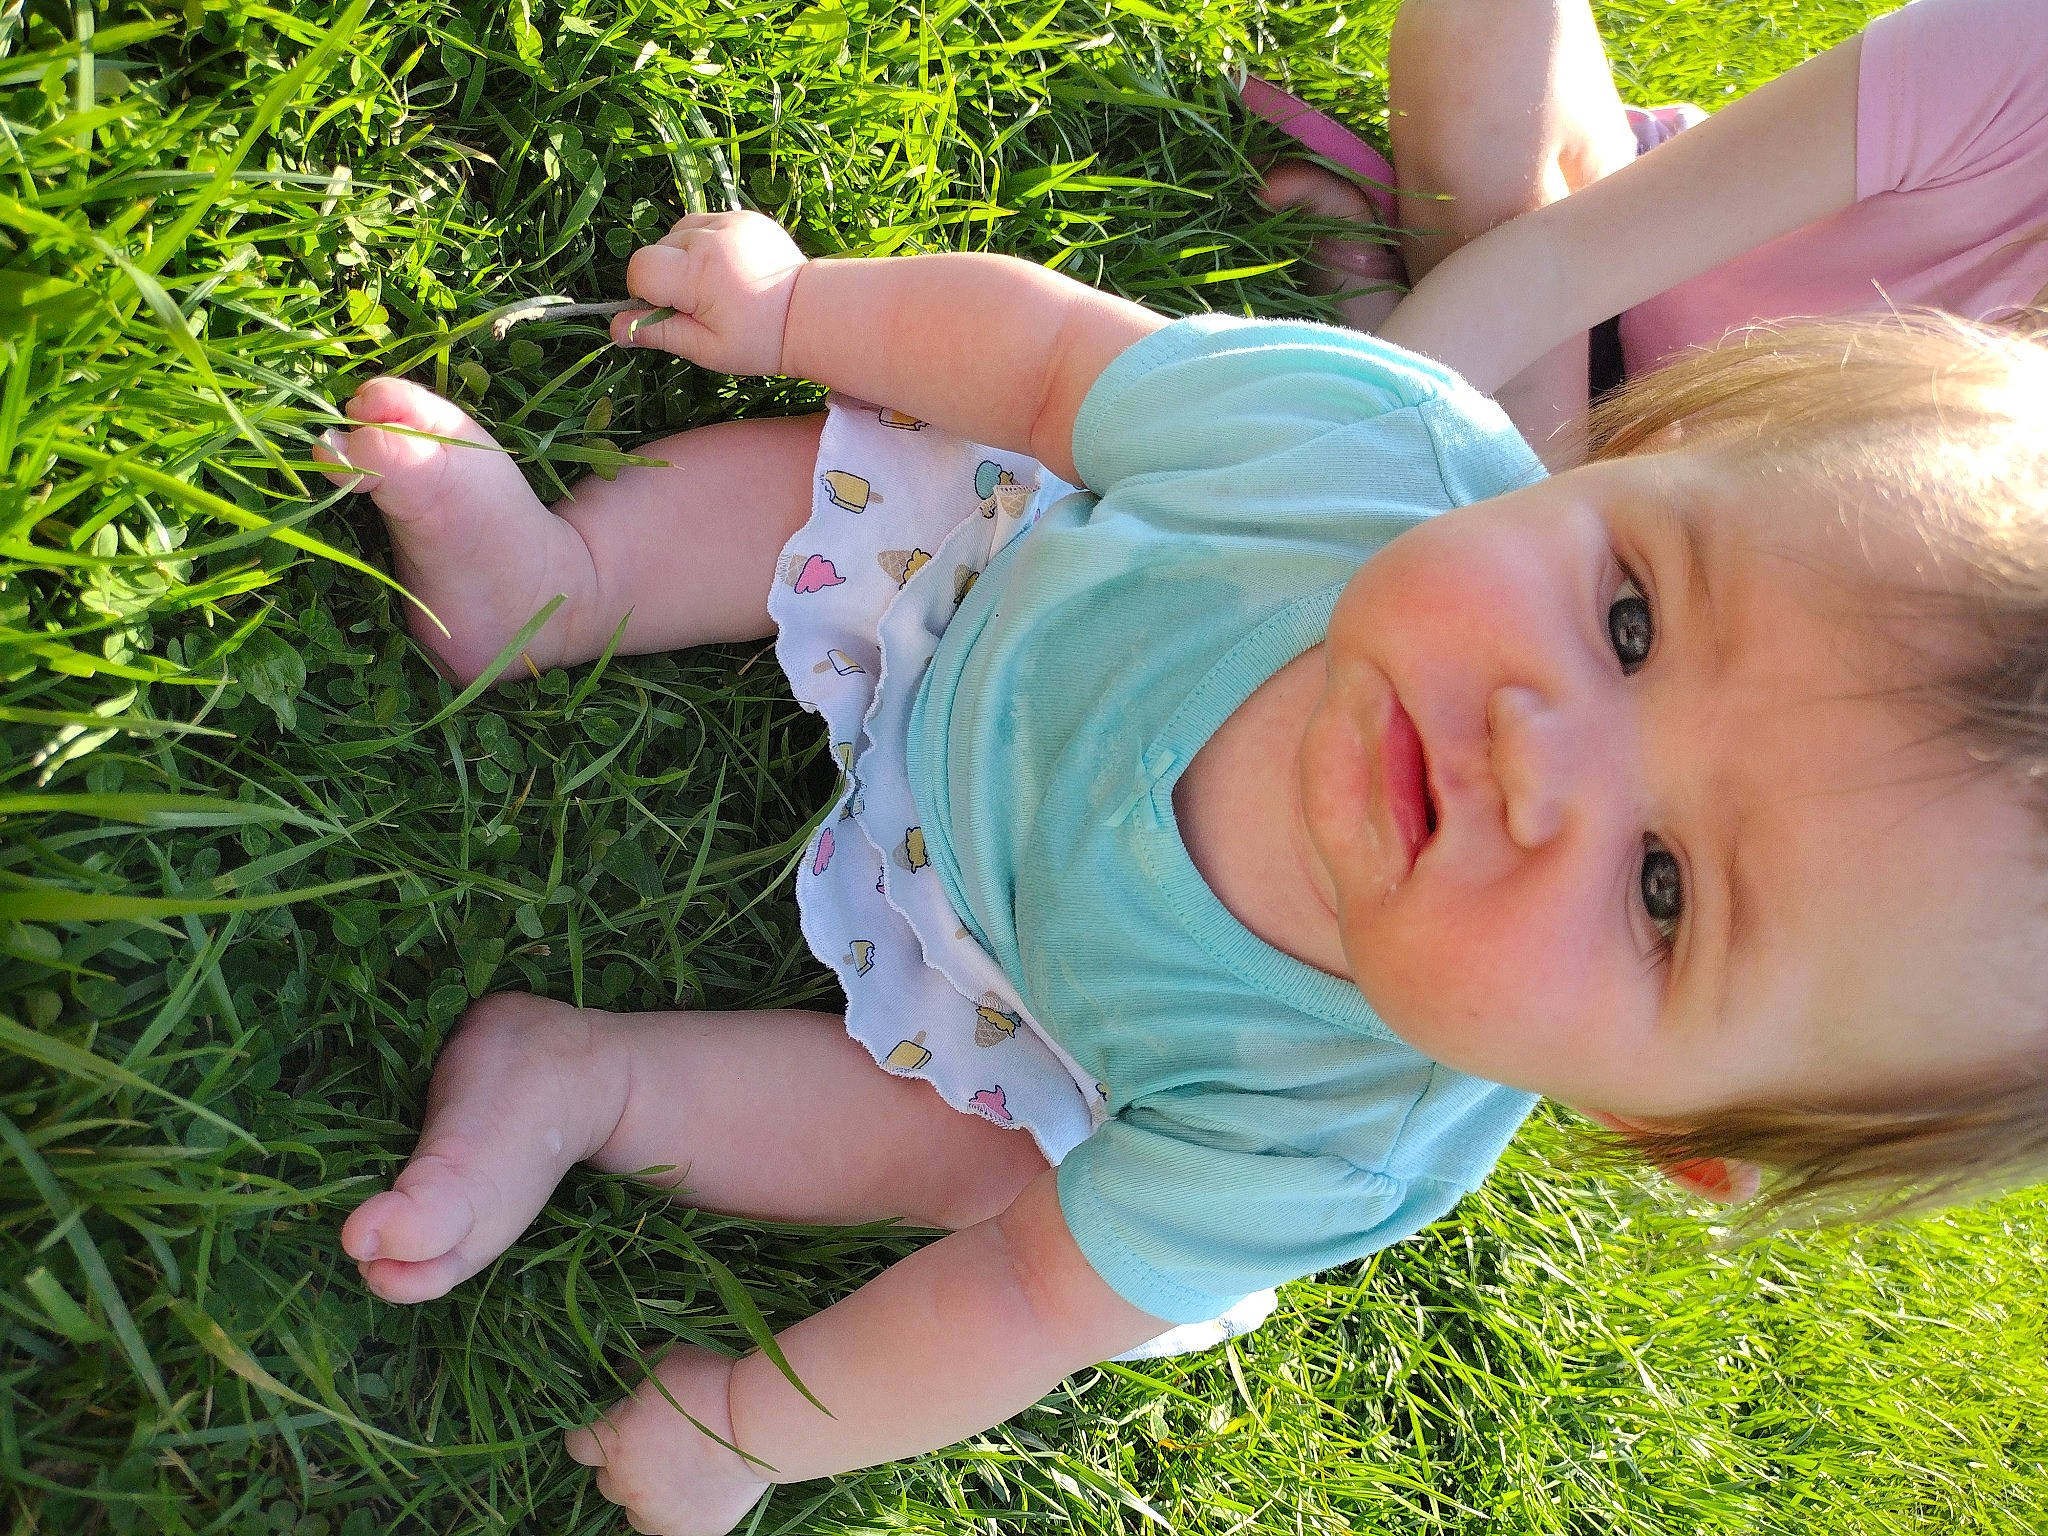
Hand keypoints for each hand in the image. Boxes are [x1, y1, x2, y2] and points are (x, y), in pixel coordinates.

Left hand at [565, 1343, 770, 1535]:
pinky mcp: (687, 1532)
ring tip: (675, 1469)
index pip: (576, 1445)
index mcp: (613, 1442)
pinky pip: (667, 1527)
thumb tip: (618, 1377)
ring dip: (643, 1492)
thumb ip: (631, 1373)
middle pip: (605, 1480)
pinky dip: (674, 1511)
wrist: (758, 1424)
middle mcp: (626, 1484)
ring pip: (632, 1511)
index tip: (611, 1424)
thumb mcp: (664, 1361)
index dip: (590, 1433)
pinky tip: (696, 1487)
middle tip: (654, 1443)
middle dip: (621, 1463)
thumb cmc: (709, 1384)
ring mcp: (656, 1514)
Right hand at [611, 211, 807, 375]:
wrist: (811, 315)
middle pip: (659, 248)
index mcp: (698, 273)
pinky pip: (707, 223)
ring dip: (686, 257)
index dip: (647, 293)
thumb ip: (658, 333)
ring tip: (716, 285)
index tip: (673, 310)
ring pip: (680, 232)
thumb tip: (614, 329)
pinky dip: (708, 243)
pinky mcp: (744, 216)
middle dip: (669, 276)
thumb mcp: (706, 348)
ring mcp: (730, 221)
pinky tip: (730, 268)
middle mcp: (710, 237)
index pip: (641, 268)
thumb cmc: (759, 340)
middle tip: (703, 303)